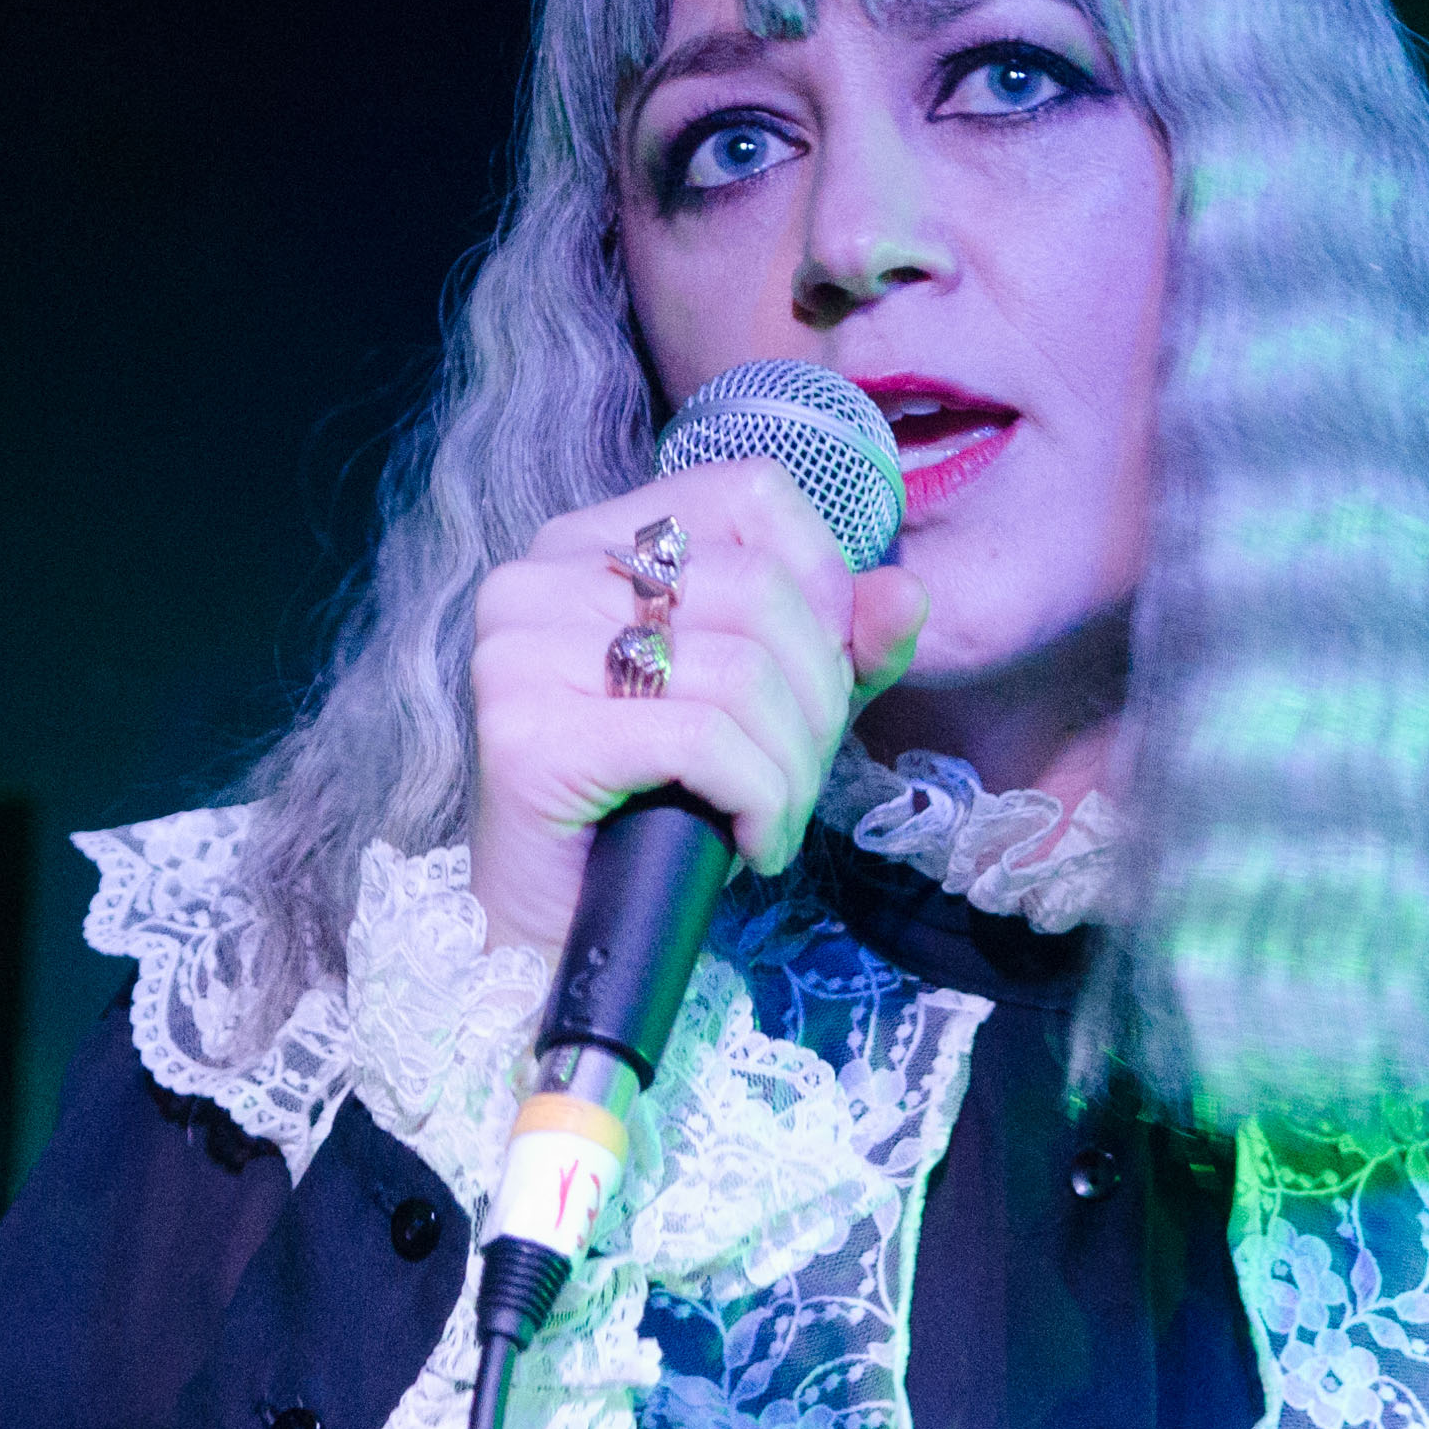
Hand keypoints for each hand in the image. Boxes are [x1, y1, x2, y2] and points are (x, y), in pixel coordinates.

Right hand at [467, 459, 927, 957]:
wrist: (566, 935)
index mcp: (593, 540)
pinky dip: (758, 802)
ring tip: (773, 820)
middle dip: (817, 698)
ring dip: (792, 766)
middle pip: (759, 587)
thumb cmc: (660, 809)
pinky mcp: (525, 732)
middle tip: (800, 776)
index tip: (823, 675)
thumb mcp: (771, 710)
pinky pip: (704, 742)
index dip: (822, 581)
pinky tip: (748, 845)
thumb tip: (907, 595)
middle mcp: (542, 574)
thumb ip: (841, 645)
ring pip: (741, 670)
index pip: (751, 492)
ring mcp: (521, 648)